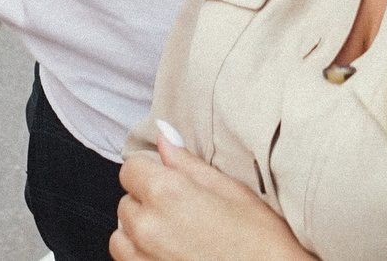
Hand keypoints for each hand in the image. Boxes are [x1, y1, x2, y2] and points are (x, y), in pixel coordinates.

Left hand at [114, 132, 310, 260]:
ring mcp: (144, 260)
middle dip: (148, 202)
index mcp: (167, 194)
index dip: (151, 171)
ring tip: (177, 238)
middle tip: (183, 212)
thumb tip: (166, 137)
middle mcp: (148, 228)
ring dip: (140, 233)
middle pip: (126, 202)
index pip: (131, 168)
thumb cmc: (264, 246)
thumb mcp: (233, 192)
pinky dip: (143, 257)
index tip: (168, 179)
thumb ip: (189, 165)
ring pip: (122, 237)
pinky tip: (173, 256)